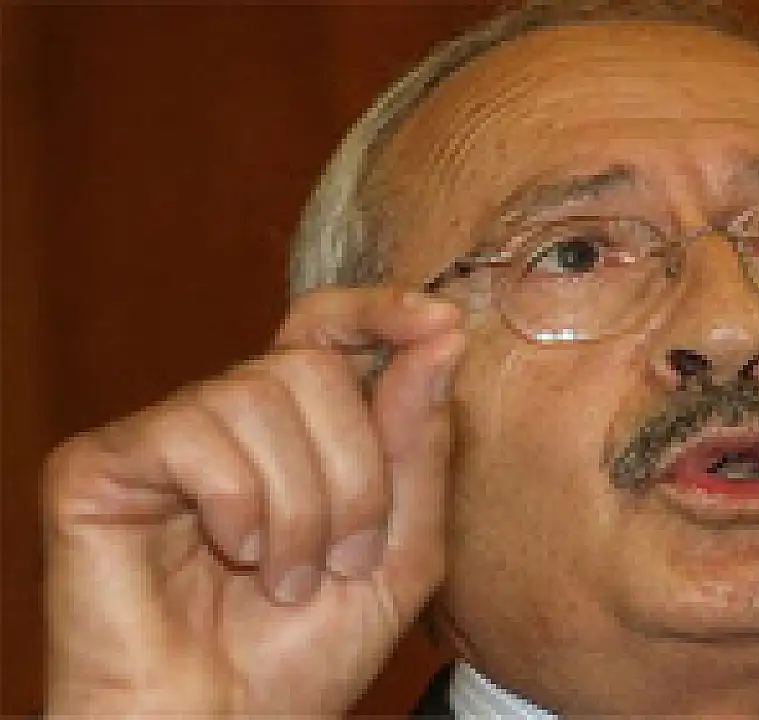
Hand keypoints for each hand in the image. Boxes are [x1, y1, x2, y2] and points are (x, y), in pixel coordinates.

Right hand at [43, 288, 463, 715]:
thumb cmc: (305, 655)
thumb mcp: (401, 551)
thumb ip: (419, 444)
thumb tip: (439, 332)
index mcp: (296, 431)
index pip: (328, 327)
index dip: (381, 310)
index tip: (439, 321)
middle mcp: (227, 420)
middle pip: (311, 367)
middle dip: (355, 475)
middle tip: (342, 560)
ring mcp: (163, 438)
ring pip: (260, 397)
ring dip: (302, 507)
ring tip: (286, 577)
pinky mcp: (98, 465)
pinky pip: (194, 434)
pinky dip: (239, 506)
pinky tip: (231, 555)